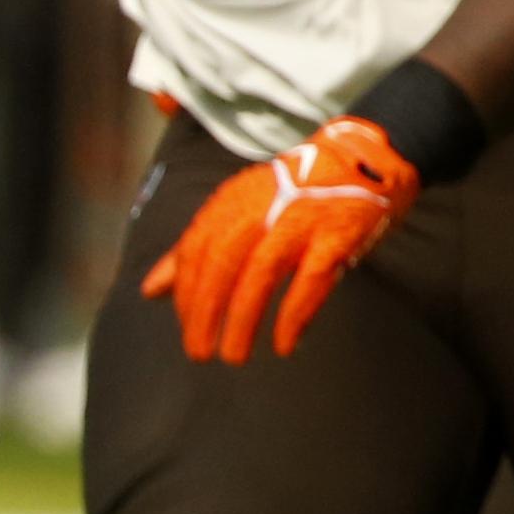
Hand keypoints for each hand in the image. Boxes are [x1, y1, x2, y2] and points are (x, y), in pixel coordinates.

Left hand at [139, 116, 422, 363]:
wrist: (363, 157)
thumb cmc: (291, 194)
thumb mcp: (239, 210)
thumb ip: (196, 247)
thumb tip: (150, 290)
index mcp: (234, 202)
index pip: (196, 250)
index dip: (186, 293)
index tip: (187, 326)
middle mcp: (263, 208)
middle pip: (222, 264)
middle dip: (205, 312)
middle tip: (199, 353)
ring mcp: (302, 220)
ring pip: (261, 274)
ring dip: (243, 320)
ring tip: (234, 356)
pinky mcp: (337, 235)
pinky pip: (311, 280)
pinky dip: (295, 315)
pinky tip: (284, 345)